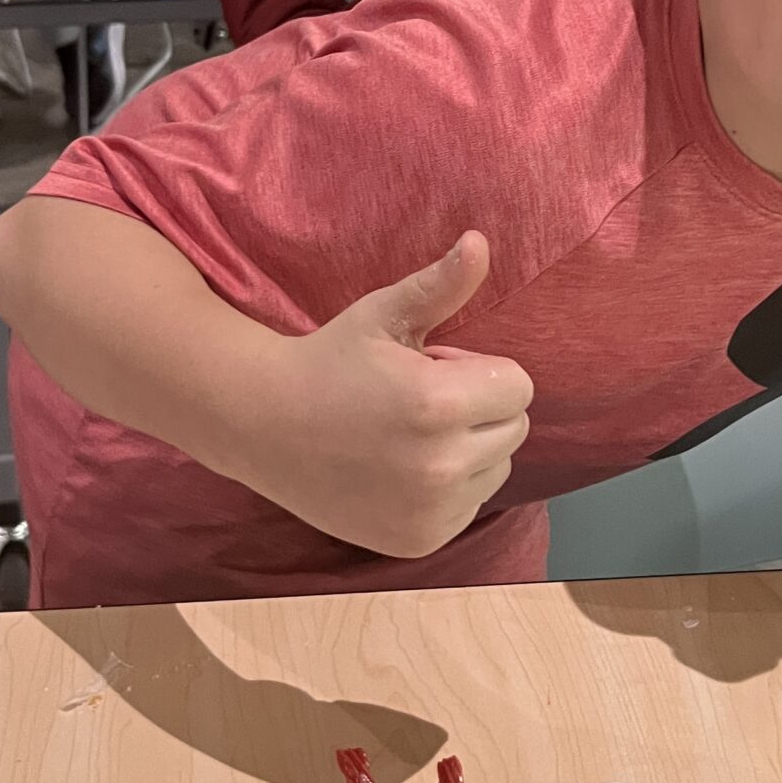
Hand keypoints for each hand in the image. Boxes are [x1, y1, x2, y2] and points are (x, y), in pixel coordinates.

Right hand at [246, 234, 532, 557]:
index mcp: (436, 404)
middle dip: (479, 407)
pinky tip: (401, 470)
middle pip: (514, 427)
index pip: (518, 385)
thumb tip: (481, 242)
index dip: (479, 368)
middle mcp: (439, 465)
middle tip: (417, 400)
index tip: (432, 367)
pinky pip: (470, 505)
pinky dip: (449, 488)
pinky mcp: (420, 540)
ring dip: (469, 449)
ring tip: (408, 435)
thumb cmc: (328, 361)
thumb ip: (440, 286)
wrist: (262, 427)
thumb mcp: (382, 315)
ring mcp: (430, 511)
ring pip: (497, 468)